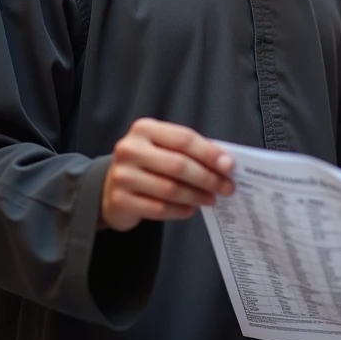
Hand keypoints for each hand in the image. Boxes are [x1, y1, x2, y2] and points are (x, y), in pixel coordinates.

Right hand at [100, 118, 234, 231]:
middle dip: (208, 178)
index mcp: (144, 129)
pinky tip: (191, 209)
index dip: (209, 153)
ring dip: (196, 196)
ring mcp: (122, 176)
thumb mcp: (163, 147)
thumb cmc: (147, 163)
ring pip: (170, 189)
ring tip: (211, 199)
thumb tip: (225, 162)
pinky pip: (158, 208)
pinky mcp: (119, 200)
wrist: (111, 186)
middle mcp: (130, 149)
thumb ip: (190, 150)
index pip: (184, 139)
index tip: (230, 166)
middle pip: (179, 165)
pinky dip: (180, 210)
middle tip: (227, 187)